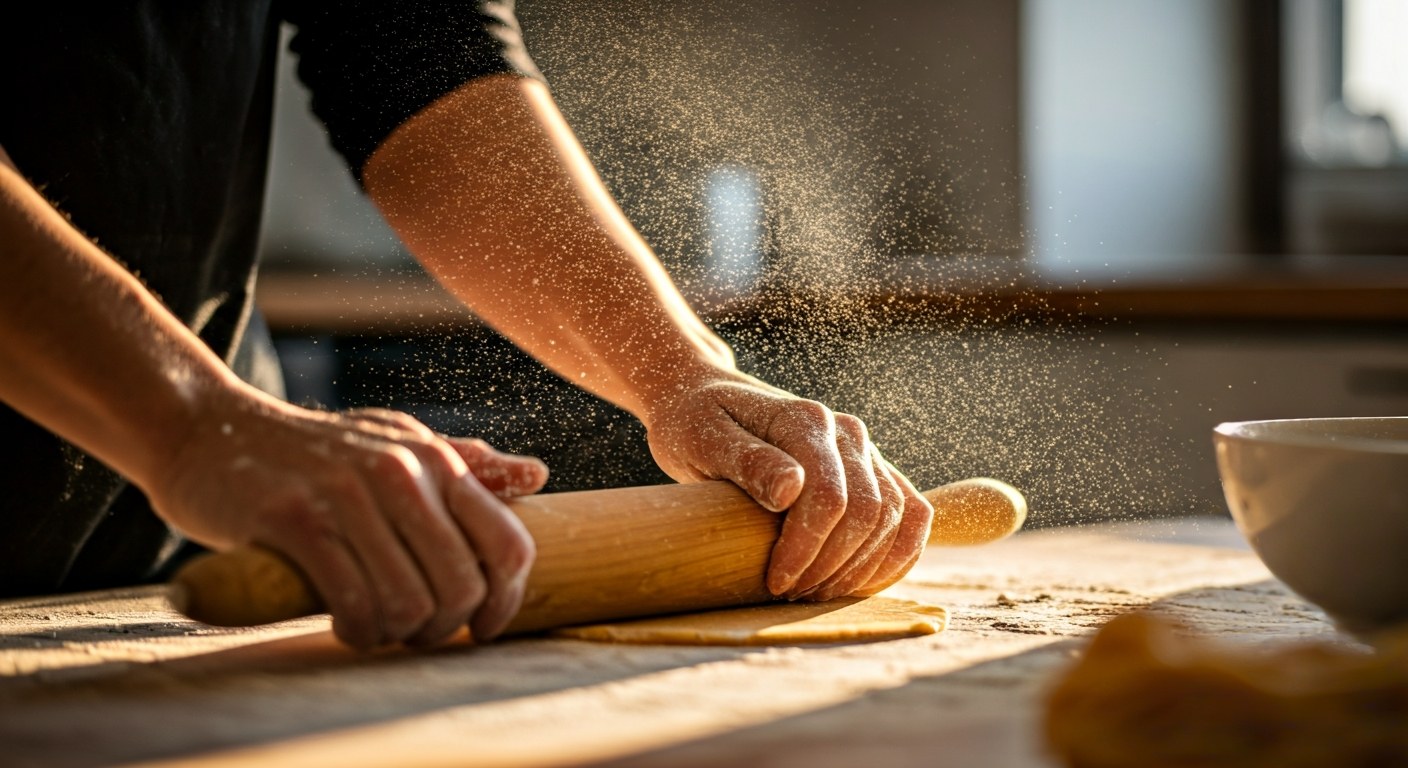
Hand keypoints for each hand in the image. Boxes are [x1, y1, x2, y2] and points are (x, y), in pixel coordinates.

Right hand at [145, 389, 546, 650]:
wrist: (208, 431)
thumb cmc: (312, 451)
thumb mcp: (393, 441)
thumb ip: (464, 466)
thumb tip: (539, 475)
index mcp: (434, 458)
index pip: (508, 543)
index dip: (507, 601)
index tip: (484, 626)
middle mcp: (399, 471)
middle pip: (463, 584)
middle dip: (445, 627)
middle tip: (416, 631)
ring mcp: (347, 494)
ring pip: (410, 602)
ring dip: (397, 634)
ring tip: (376, 626)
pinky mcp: (294, 520)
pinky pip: (353, 602)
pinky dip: (356, 630)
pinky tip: (345, 623)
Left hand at [643, 374, 932, 600]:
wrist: (703, 399)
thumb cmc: (694, 422)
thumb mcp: (703, 438)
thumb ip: (747, 461)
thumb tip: (791, 489)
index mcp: (806, 421)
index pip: (829, 497)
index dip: (807, 550)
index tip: (776, 582)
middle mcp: (847, 432)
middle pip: (868, 513)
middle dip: (833, 566)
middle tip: (792, 595)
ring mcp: (864, 451)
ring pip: (894, 517)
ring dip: (861, 567)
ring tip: (817, 592)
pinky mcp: (871, 470)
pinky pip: (911, 512)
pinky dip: (899, 552)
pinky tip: (867, 581)